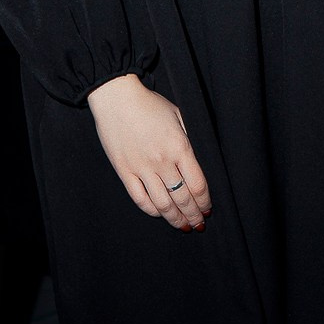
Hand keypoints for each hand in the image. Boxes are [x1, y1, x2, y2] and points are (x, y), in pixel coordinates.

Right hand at [87, 74, 210, 230]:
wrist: (116, 98)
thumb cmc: (149, 103)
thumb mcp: (178, 116)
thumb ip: (187, 140)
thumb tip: (193, 162)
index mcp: (180, 147)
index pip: (198, 184)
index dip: (204, 201)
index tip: (207, 209)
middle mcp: (163, 162)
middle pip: (182, 198)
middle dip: (193, 215)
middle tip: (198, 224)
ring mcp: (142, 168)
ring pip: (162, 204)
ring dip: (175, 218)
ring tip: (183, 226)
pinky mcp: (125, 171)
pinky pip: (140, 198)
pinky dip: (151, 210)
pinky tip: (159, 214)